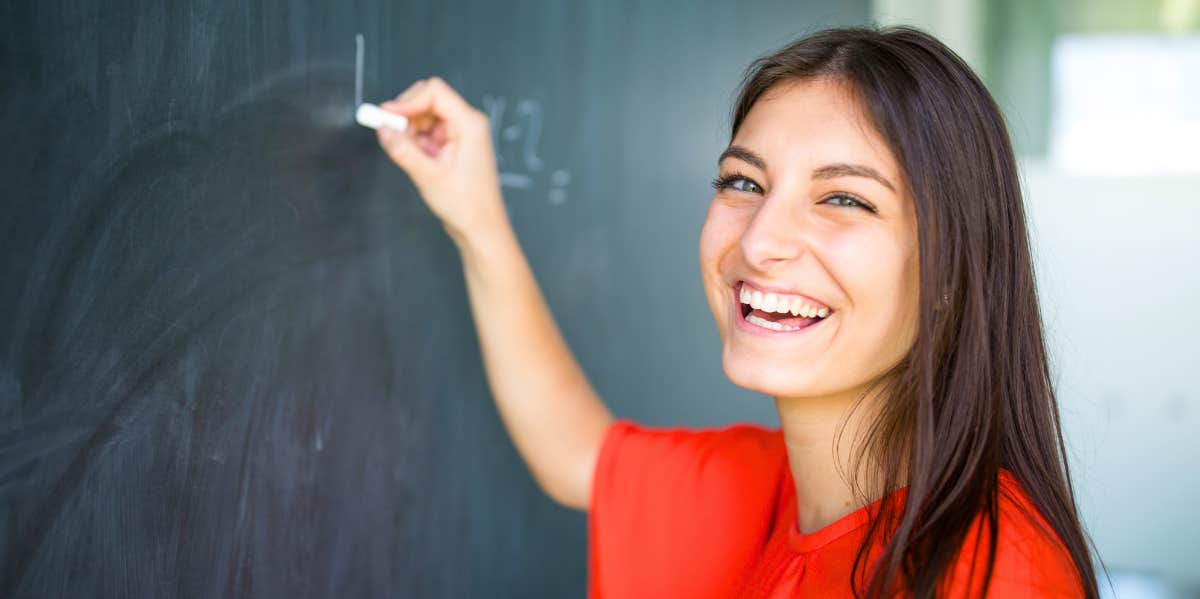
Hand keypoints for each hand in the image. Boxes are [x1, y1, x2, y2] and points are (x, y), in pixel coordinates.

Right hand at [375, 77, 508, 246]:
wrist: (480, 228)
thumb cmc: (466, 205)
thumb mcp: (428, 176)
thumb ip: (403, 149)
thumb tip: (383, 129)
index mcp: (469, 124)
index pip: (435, 92)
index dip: (408, 100)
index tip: (387, 115)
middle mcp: (467, 124)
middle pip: (428, 100)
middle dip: (406, 115)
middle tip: (392, 136)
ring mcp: (460, 134)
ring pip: (424, 116)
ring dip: (409, 130)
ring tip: (410, 156)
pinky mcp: (453, 145)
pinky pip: (427, 132)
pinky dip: (415, 141)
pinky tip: (416, 160)